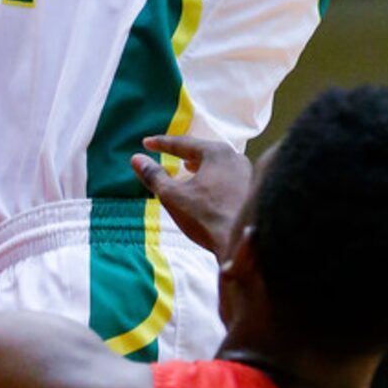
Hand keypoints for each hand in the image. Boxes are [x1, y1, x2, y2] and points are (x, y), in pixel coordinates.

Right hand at [131, 134, 253, 257]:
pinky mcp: (251, 189)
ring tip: (186, 168)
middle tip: (166, 152)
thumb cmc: (206, 218)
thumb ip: (153, 176)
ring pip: (216, 163)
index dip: (161, 144)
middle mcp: (235, 157)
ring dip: (199, 165)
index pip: (183, 143)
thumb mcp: (172, 196)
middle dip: (183, 152)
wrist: (241, 245)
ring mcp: (246, 173)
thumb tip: (136, 159)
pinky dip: (211, 177)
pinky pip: (226, 176)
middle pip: (202, 150)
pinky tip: (206, 188)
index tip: (146, 144)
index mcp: (217, 152)